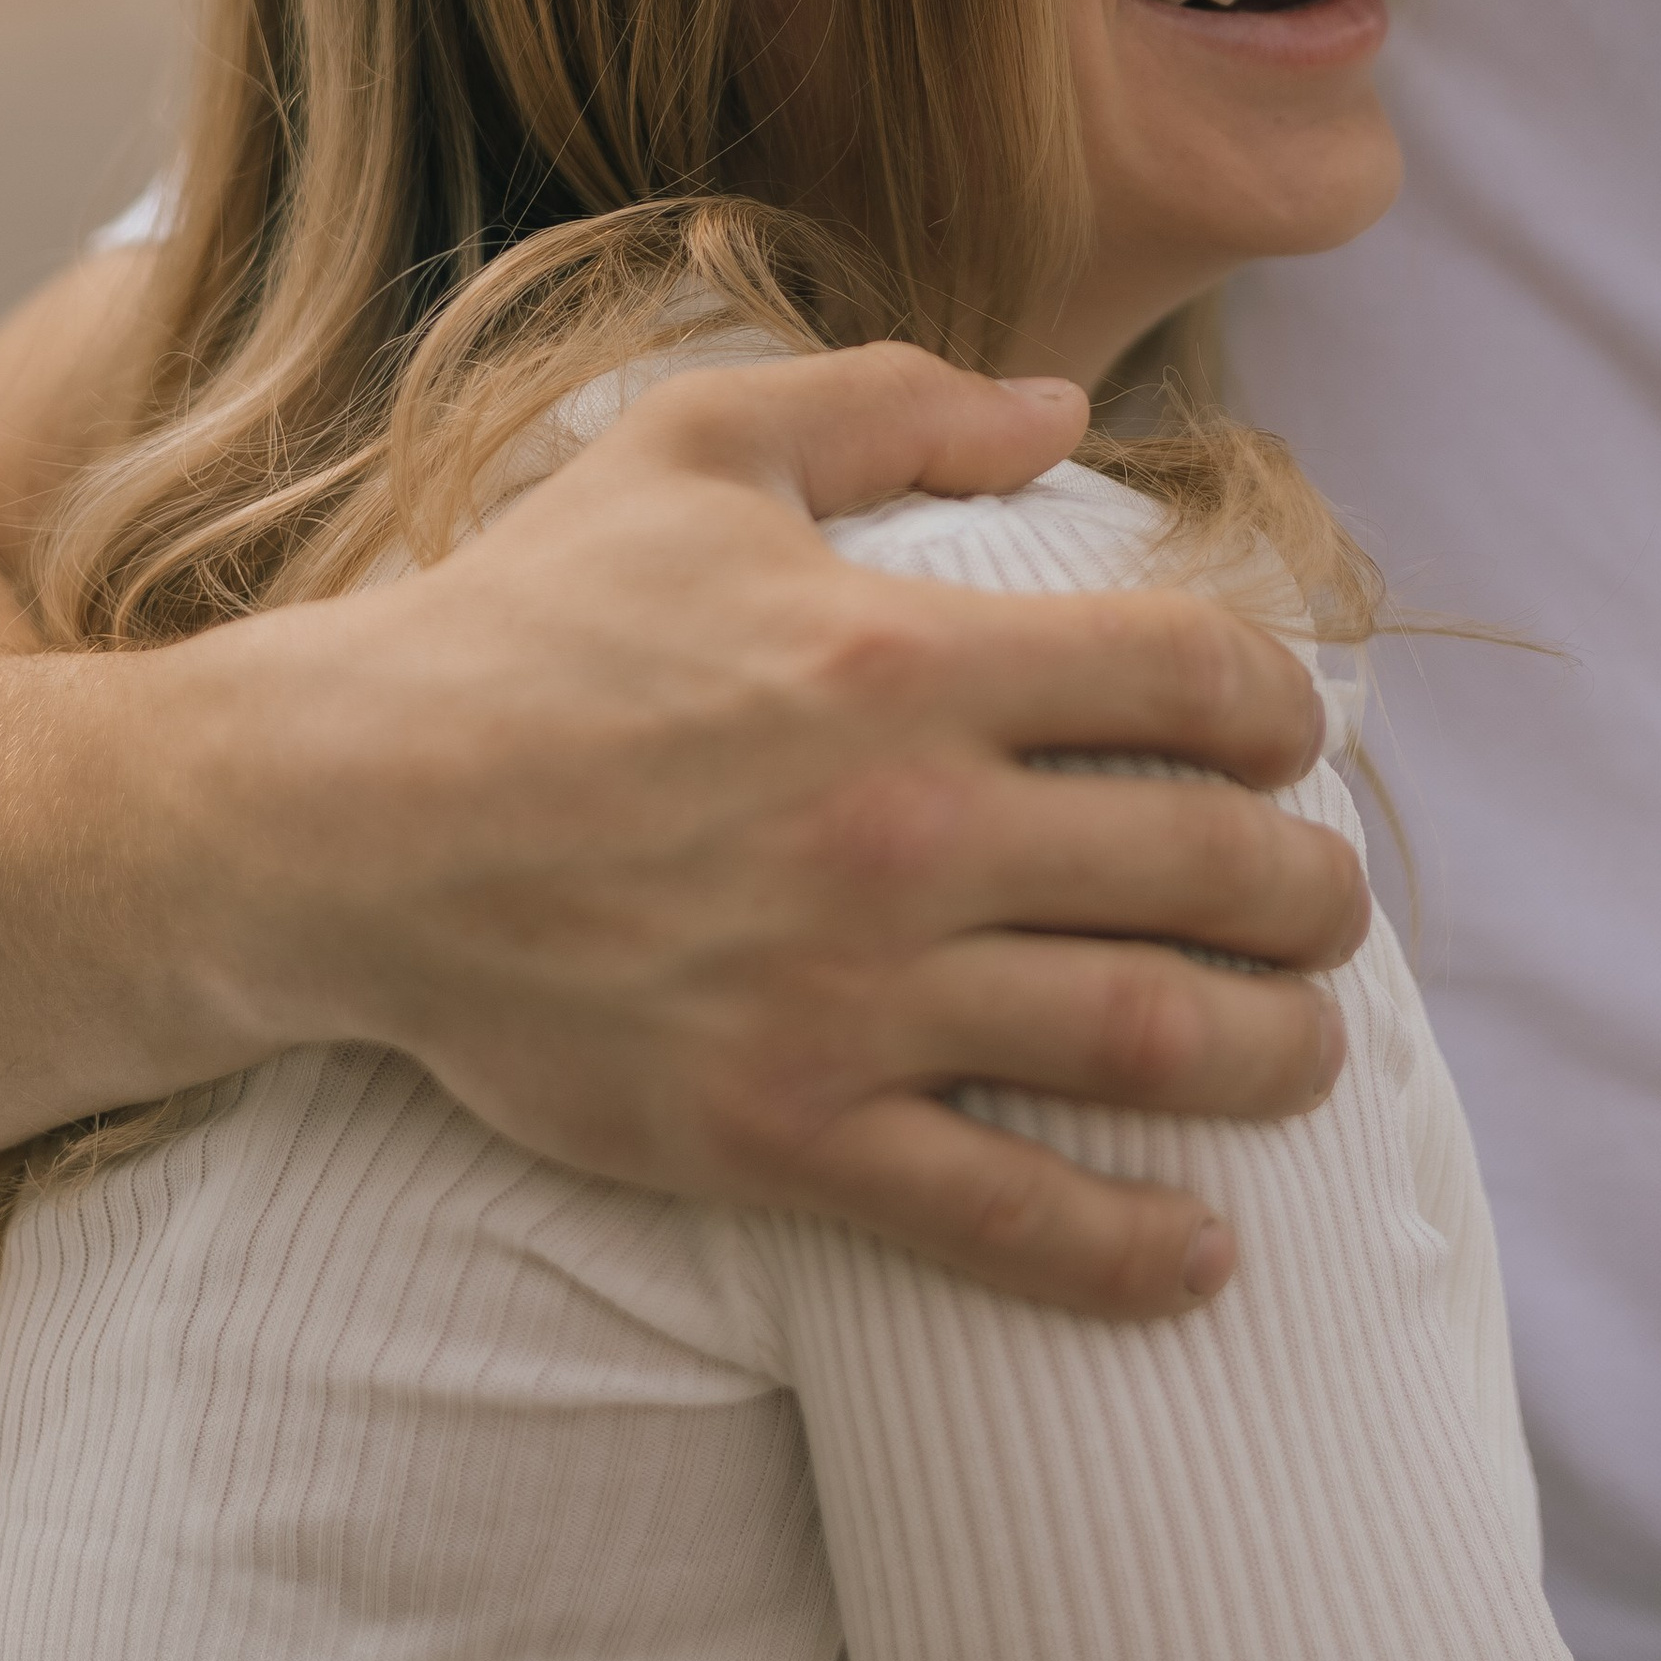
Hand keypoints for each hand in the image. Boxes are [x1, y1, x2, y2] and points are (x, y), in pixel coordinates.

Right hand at [162, 344, 1369, 1318]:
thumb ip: (889, 402)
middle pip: (1211, 869)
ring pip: (1149, 1043)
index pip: (1191, 677)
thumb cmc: (522, 621)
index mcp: (904, 654)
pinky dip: (1126, 1252)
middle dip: (1315, 895)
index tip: (1283, 743)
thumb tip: (1063, 404)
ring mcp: (850, 992)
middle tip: (1322, 906)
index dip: (1282, 709)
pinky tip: (1199, 1258)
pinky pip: (997, 1216)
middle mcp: (906, 827)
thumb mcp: (695, 449)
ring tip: (1303, 1054)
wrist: (338, 816)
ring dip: (1273, 1057)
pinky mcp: (779, 1130)